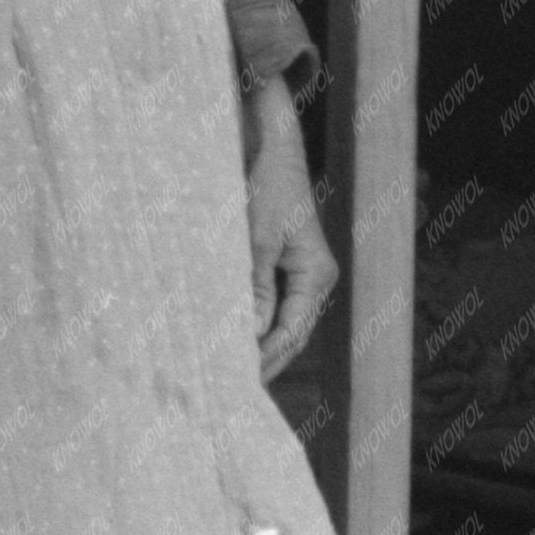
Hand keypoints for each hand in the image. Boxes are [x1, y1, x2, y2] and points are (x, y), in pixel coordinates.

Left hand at [241, 74, 338, 383]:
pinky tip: (221, 335)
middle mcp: (312, 278)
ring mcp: (297, 272)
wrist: (267, 143)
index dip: (264, 360)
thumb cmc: (265, 185)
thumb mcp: (257, 238)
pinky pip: (265, 302)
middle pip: (287, 334)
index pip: (291, 333)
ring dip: (250, 343)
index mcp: (315, 274)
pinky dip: (246, 320)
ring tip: (219, 371)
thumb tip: (250, 335)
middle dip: (259, 360)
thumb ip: (254, 288)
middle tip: (223, 391)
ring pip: (276, 321)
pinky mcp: (279, 262)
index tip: (234, 382)